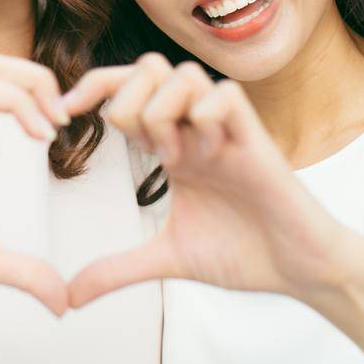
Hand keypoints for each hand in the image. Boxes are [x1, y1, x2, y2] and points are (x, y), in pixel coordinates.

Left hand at [59, 53, 363, 310]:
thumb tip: (69, 298)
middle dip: (127, 101)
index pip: (126, 87)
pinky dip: (203, 121)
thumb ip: (117, 270)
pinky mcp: (256, 140)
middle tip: (140, 153)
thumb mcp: (166, 259)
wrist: (300, 270)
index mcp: (172, 145)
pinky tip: (208, 158)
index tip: (63, 116)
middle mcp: (195, 129)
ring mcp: (226, 131)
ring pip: (182, 73)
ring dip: (164, 112)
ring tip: (175, 158)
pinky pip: (223, 96)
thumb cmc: (244, 254)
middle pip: (148, 66)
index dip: (90, 88)